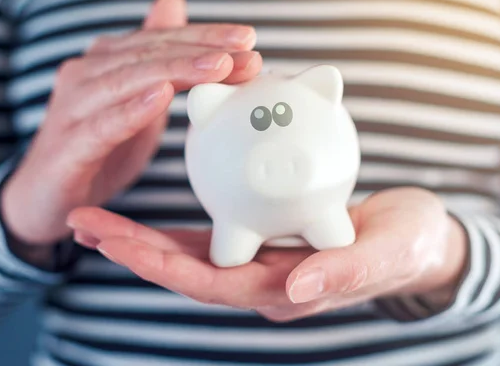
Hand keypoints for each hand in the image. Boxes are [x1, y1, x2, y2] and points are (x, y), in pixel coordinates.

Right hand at [1, 0, 262, 258]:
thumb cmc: (95, 148)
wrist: (44, 198)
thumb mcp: (136, 103)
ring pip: (128, 80)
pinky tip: (160, 97)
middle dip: (200, 50)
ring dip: (175, 71)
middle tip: (245, 50)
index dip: (204, 37)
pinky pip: (101, 125)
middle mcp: (86, 76)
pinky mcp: (66, 147)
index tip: (248, 40)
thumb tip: (173, 3)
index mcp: (106, 64)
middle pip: (148, 53)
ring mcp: (72, 109)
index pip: (159, 41)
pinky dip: (131, 110)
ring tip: (217, 67)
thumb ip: (156, 61)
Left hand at [66, 187, 466, 320]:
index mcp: (283, 290)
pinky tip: (145, 210)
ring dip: (140, 238)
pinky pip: (211, 232)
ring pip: (189, 254)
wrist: (416, 239)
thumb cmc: (407, 245)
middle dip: (132, 251)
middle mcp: (262, 281)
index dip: (162, 266)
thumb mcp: (388, 251)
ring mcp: (260, 263)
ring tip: (95, 218)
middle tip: (83, 224)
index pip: (210, 281)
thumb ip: (346, 271)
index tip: (117, 242)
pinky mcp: (263, 241)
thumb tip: (297, 288)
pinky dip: (172, 226)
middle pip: (185, 269)